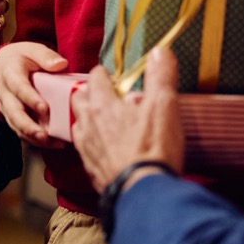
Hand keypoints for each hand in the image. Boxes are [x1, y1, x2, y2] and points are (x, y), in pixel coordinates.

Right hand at [0, 41, 68, 144]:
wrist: (3, 65)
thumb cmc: (22, 57)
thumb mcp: (33, 50)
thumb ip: (46, 56)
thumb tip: (61, 64)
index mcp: (10, 75)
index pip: (19, 88)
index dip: (31, 99)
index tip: (45, 108)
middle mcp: (6, 95)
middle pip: (14, 114)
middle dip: (29, 126)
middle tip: (44, 135)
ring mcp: (8, 108)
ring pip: (17, 126)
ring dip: (33, 137)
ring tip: (51, 143)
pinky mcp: (13, 118)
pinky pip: (21, 132)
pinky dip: (36, 141)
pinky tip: (53, 144)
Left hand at [70, 45, 186, 194]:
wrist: (142, 193)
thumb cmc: (152, 148)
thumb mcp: (164, 106)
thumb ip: (160, 75)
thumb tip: (159, 50)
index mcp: (102, 104)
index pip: (95, 77)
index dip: (105, 73)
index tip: (114, 75)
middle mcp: (88, 124)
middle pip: (79, 98)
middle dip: (89, 92)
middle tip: (106, 95)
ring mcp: (87, 148)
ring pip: (79, 124)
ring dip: (88, 118)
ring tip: (104, 120)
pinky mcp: (91, 169)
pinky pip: (85, 149)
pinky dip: (92, 143)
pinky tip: (106, 147)